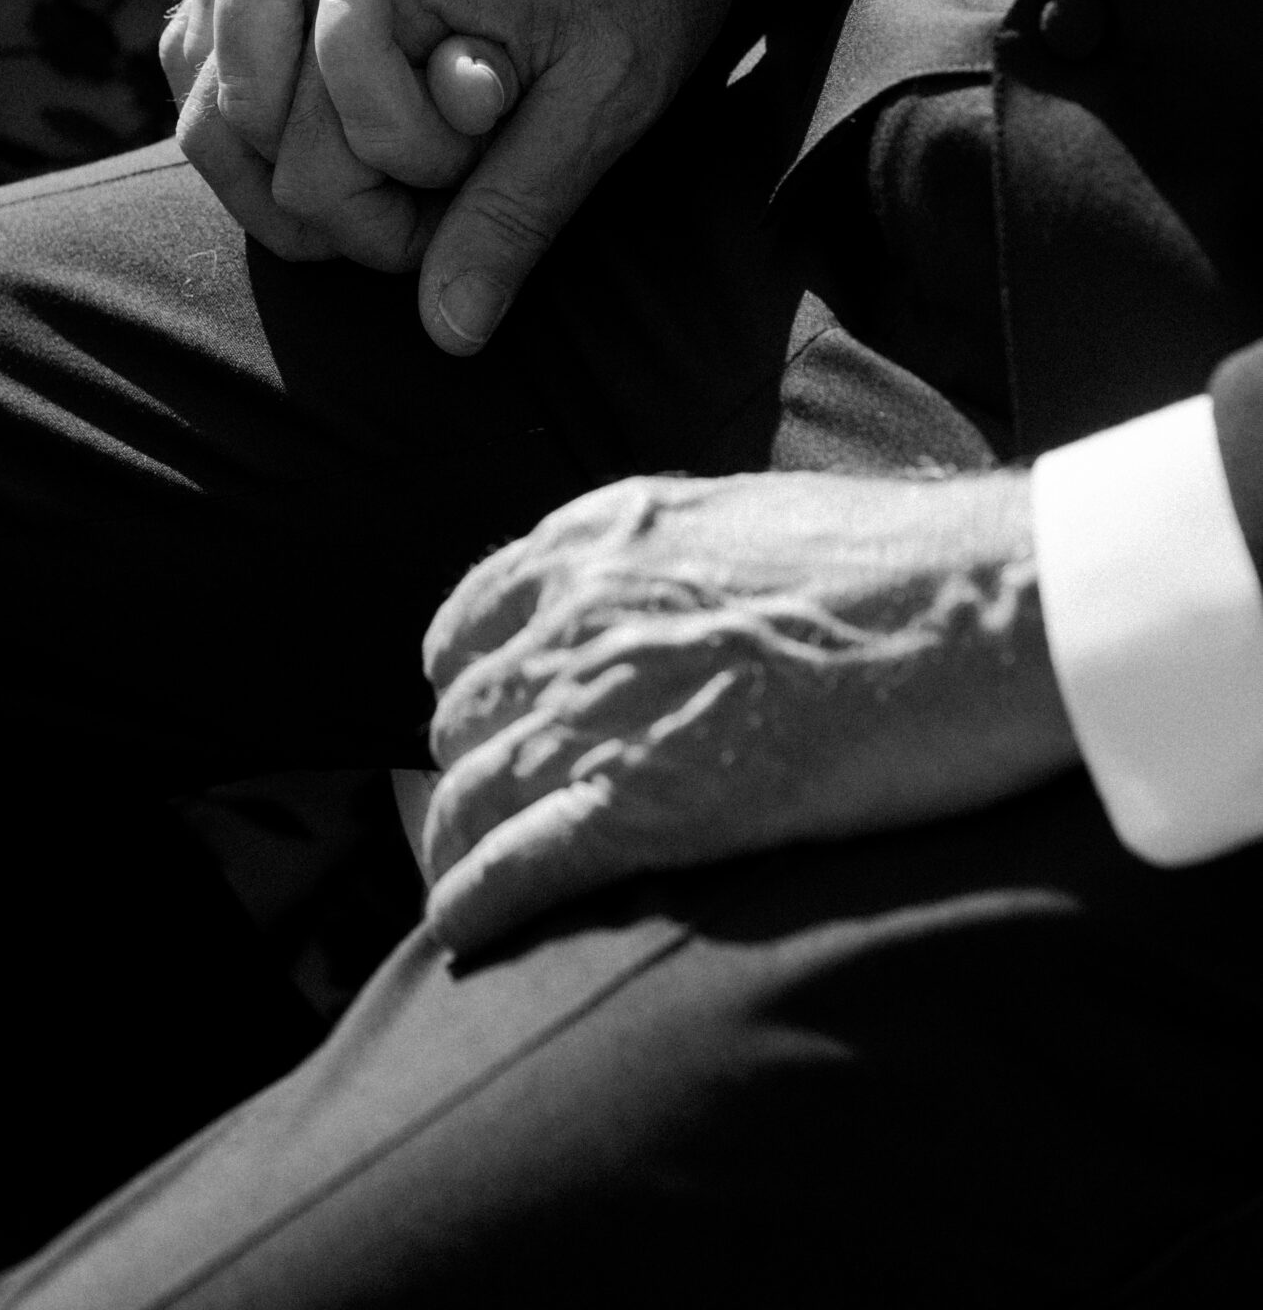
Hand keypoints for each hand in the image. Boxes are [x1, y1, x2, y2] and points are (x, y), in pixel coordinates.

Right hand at [166, 0, 803, 345]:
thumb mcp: (606, 95)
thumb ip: (515, 208)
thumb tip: (446, 333)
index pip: (316, 171)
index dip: (396, 222)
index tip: (480, 200)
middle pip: (244, 125)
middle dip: (345, 185)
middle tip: (451, 179)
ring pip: (207, 68)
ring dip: (280, 135)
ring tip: (383, 152)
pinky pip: (219, 7)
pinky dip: (244, 60)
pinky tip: (323, 86)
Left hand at [417, 468, 1076, 956]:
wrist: (991, 603)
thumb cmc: (914, 564)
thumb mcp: (755, 518)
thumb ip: (682, 561)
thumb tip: (679, 605)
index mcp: (608, 533)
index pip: (473, 618)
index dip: (474, 684)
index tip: (493, 724)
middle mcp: (582, 608)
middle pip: (465, 714)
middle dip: (473, 770)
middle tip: (499, 819)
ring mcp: (603, 703)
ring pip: (470, 793)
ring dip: (458, 846)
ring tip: (469, 887)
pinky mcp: (645, 799)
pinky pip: (514, 863)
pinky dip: (474, 904)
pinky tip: (463, 931)